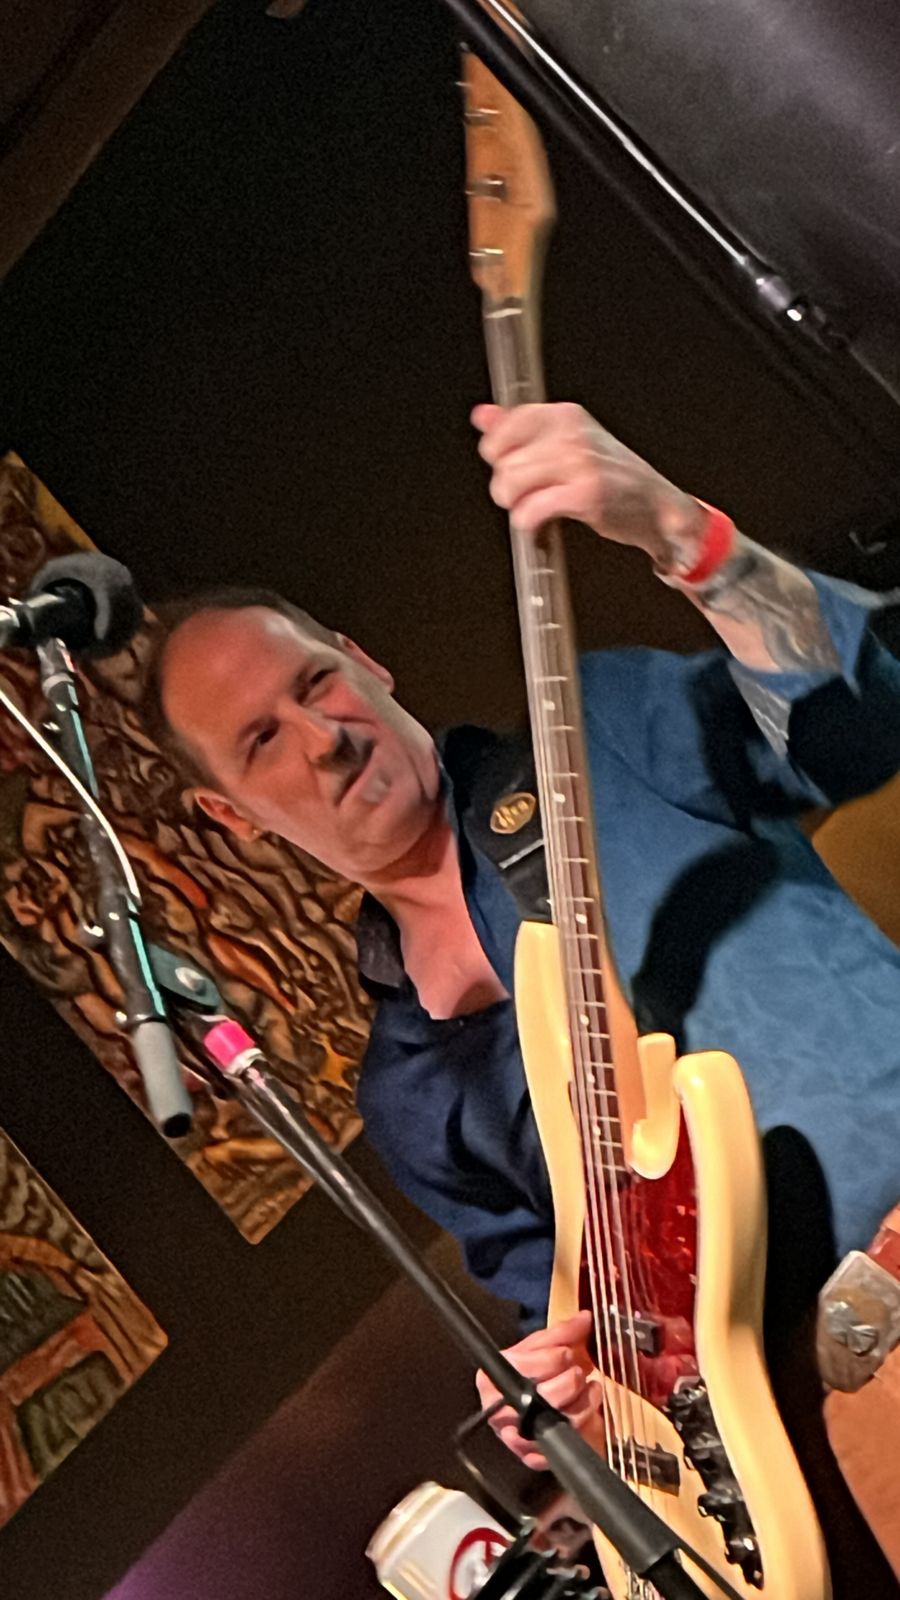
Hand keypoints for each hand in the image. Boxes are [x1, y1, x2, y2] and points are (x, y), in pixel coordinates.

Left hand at [472, 401, 704, 569]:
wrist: (657, 507)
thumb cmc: (612, 477)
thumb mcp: (567, 442)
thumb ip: (520, 428)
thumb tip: (481, 415)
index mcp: (565, 416)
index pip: (504, 426)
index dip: (498, 454)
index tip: (511, 466)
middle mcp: (572, 434)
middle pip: (502, 460)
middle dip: (506, 487)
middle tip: (528, 496)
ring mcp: (579, 463)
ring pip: (511, 484)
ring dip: (516, 506)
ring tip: (535, 509)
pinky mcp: (584, 495)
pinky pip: (530, 510)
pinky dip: (529, 523)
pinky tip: (542, 523)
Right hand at [475, 1309, 597, 1469]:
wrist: (525, 1412)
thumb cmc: (529, 1377)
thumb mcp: (540, 1350)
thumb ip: (561, 1333)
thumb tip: (585, 1317)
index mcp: (493, 1377)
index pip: (536, 1364)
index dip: (559, 1356)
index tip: (566, 1354)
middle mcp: (500, 1409)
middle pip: (550, 1394)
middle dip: (573, 1380)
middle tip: (576, 1373)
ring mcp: (515, 1437)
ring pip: (561, 1421)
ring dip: (584, 1403)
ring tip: (586, 1391)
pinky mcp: (531, 1457)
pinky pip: (564, 1444)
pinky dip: (582, 1426)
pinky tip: (585, 1412)